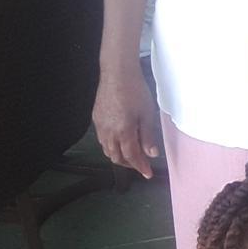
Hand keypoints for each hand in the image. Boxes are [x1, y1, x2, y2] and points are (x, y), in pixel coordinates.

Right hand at [92, 63, 161, 178]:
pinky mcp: (96, 119)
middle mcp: (108, 133)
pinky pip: (102, 139)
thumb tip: (151, 154)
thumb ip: (148, 136)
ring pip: (107, 150)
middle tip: (141, 165)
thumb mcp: (147, 114)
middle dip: (129, 164)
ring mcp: (100, 126)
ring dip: (119, 156)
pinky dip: (111, 146)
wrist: (117, 74)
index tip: (148, 174)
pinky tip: (120, 141)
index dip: (140, 167)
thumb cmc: (136, 92)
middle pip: (116, 157)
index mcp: (123, 132)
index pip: (132, 157)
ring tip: (131, 155)